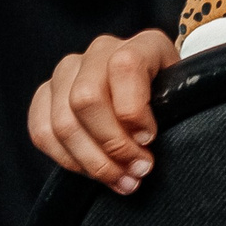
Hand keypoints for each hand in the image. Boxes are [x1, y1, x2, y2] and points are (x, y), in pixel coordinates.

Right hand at [28, 29, 179, 192]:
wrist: (153, 90)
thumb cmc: (172, 95)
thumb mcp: (183, 94)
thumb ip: (171, 107)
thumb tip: (143, 140)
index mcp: (141, 44)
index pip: (125, 66)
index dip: (133, 109)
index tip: (149, 139)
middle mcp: (100, 51)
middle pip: (86, 99)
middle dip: (111, 144)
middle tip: (136, 169)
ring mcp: (68, 71)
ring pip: (62, 121)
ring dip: (91, 162)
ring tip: (120, 180)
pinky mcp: (46, 95)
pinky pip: (42, 132)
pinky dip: (67, 160)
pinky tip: (92, 173)